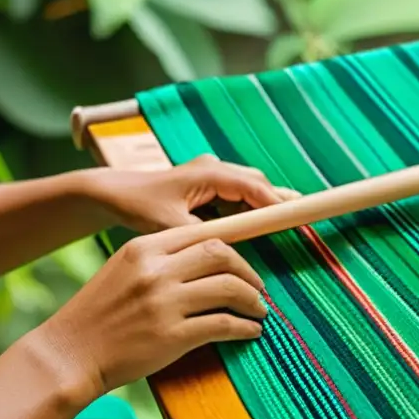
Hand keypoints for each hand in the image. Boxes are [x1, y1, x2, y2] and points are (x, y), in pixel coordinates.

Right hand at [34, 227, 267, 396]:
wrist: (69, 354)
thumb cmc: (98, 315)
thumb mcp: (123, 270)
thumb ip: (159, 259)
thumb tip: (206, 258)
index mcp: (144, 248)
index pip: (203, 235)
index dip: (233, 247)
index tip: (244, 263)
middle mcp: (156, 271)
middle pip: (222, 255)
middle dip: (248, 271)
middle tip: (257, 287)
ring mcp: (164, 303)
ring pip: (229, 288)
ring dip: (252, 300)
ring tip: (258, 311)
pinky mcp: (172, 336)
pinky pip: (223, 325)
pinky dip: (244, 328)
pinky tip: (250, 332)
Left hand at [84, 154, 300, 233]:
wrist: (115, 193)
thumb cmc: (139, 205)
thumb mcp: (172, 226)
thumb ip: (205, 235)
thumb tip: (233, 250)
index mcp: (210, 173)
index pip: (254, 188)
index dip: (277, 203)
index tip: (297, 217)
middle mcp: (215, 169)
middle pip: (258, 184)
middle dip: (279, 201)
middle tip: (303, 218)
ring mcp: (212, 176)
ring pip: (250, 189)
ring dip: (266, 205)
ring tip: (290, 221)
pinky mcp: (208, 186)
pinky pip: (238, 196)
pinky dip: (250, 209)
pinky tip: (259, 226)